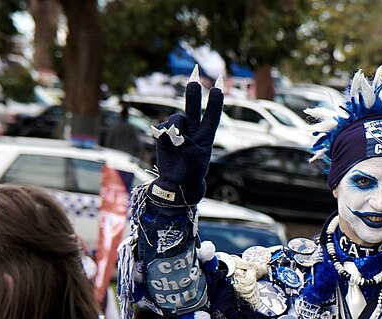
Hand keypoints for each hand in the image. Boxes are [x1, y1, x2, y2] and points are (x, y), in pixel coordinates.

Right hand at [150, 69, 222, 205]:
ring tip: (176, 142)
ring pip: (175, 117)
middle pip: (193, 107)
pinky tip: (165, 142)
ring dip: (175, 126)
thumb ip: (184, 141)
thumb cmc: (191, 173)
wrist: (177, 183)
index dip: (216, 101)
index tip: (220, 86)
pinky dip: (163, 133)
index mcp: (206, 136)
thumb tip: (172, 130)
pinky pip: (162, 127)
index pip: (212, 116)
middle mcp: (193, 130)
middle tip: (195, 72)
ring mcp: (178, 132)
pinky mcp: (164, 136)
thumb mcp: (194, 158)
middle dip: (193, 91)